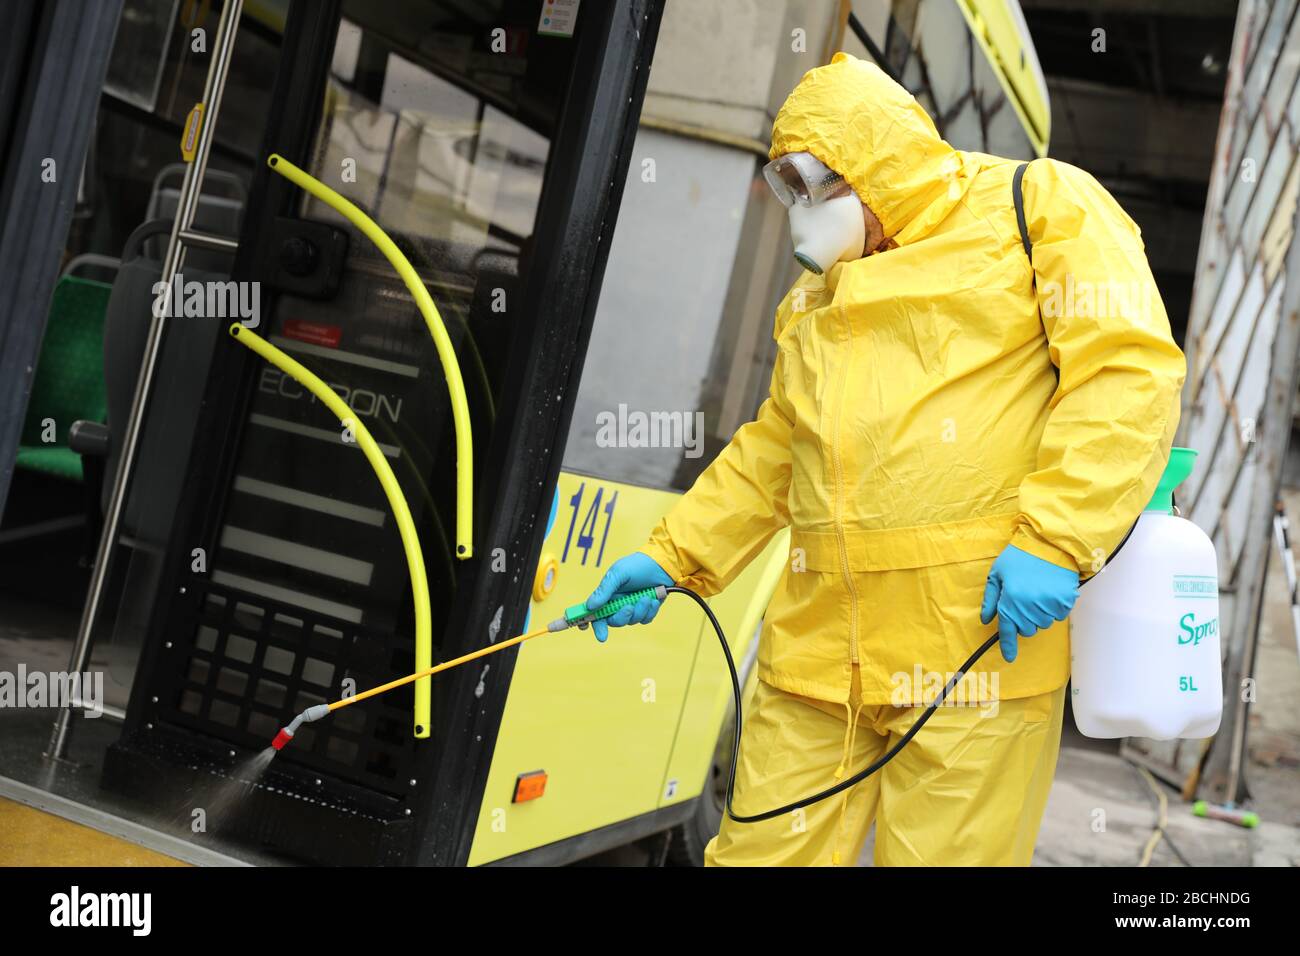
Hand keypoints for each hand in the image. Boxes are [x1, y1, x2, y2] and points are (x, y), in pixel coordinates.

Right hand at [585, 552, 673, 641]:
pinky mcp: (646, 610)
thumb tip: (589, 606)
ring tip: (647, 597)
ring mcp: (632, 607)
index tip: (592, 632)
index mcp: (607, 594)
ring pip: (631, 621)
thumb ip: (604, 590)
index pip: (595, 612)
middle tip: (629, 608)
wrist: (662, 564)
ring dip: (639, 610)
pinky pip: (645, 619)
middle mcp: (618, 603)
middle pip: (613, 621)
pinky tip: (654, 599)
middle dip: (621, 617)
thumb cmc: (638, 565)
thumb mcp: (618, 574)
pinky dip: (650, 611)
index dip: (590, 623)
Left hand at [980, 544, 1078, 662]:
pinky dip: (1053, 608)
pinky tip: (1049, 591)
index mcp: (1010, 600)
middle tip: (1023, 601)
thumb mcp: (997, 574)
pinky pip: (1057, 616)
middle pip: (1026, 630)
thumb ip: (990, 599)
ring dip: (1038, 614)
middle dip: (1023, 620)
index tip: (1009, 657)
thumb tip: (986, 619)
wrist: (1050, 543)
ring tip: (1037, 592)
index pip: (1008, 630)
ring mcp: (1049, 606)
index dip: (1008, 646)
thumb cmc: (1020, 557)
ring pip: (1042, 624)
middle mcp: (1029, 607)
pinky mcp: (1065, 602)